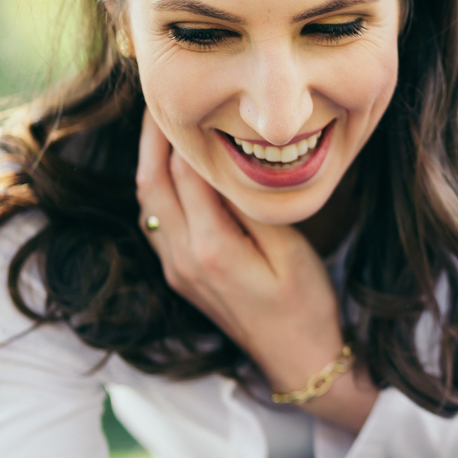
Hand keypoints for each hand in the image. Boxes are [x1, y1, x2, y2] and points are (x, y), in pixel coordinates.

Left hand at [135, 110, 376, 429]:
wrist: (301, 362)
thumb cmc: (307, 307)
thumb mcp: (291, 252)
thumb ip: (250, 208)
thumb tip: (221, 166)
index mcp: (211, 249)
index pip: (185, 173)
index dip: (183, 132)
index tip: (186, 95)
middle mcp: (183, 259)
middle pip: (152, 184)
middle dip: (153, 139)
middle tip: (161, 99)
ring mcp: (179, 271)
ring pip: (149, 204)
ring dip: (151, 164)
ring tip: (164, 129)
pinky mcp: (184, 278)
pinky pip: (159, 224)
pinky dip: (161, 191)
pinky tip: (176, 175)